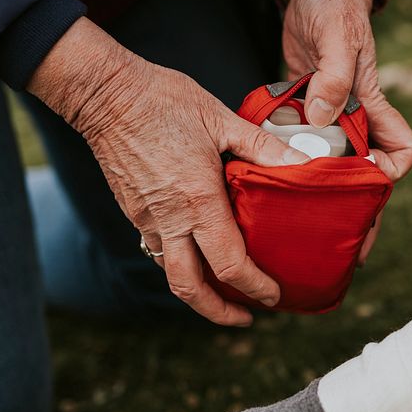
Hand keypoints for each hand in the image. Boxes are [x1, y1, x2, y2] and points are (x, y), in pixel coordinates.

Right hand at [29, 18, 309, 325]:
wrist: (105, 93)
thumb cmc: (163, 101)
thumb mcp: (222, 119)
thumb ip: (264, 148)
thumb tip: (307, 164)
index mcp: (197, 201)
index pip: (229, 264)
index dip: (254, 287)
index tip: (273, 297)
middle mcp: (170, 219)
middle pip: (190, 288)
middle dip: (219, 312)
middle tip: (246, 318)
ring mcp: (147, 218)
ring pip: (171, 273)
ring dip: (199, 293)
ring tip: (225, 294)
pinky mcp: (134, 210)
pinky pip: (158, 250)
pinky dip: (181, 264)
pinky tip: (199, 255)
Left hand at [283, 0, 411, 262]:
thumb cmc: (335, 4)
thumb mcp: (335, 38)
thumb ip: (332, 78)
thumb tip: (323, 120)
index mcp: (373, 104)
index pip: (402, 152)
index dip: (390, 175)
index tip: (366, 189)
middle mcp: (354, 117)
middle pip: (365, 173)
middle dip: (354, 208)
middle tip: (334, 244)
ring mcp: (328, 116)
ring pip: (331, 165)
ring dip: (317, 191)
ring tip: (297, 228)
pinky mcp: (303, 109)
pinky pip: (299, 144)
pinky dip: (287, 160)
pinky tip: (267, 182)